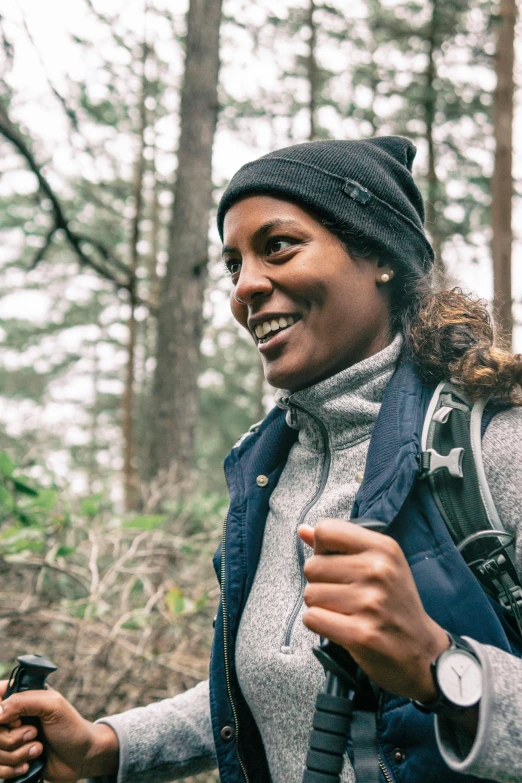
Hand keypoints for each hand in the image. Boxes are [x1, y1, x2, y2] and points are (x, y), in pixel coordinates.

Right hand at [0, 681, 118, 781]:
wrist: (81, 758)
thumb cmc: (71, 727)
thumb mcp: (52, 705)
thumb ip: (23, 701)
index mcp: (21, 698)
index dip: (1, 713)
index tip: (17, 720)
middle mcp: (12, 718)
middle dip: (13, 739)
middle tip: (35, 734)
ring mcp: (10, 740)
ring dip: (16, 755)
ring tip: (38, 749)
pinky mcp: (10, 760)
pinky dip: (12, 770)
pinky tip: (29, 764)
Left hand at [299, 519, 449, 701]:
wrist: (423, 652)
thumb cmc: (395, 605)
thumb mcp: (380, 565)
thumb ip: (340, 544)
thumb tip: (303, 530)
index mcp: (384, 548)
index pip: (326, 531)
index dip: (322, 550)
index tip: (337, 564)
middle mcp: (378, 571)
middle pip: (312, 566)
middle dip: (320, 583)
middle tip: (344, 595)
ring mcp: (370, 603)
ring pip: (310, 594)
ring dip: (321, 606)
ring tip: (345, 612)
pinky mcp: (361, 634)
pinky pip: (313, 618)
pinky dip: (320, 624)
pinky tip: (341, 627)